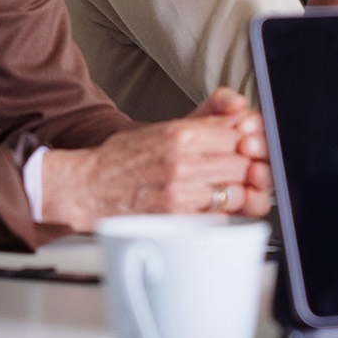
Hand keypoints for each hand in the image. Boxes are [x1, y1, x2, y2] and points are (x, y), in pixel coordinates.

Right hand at [41, 99, 272, 233]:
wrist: (87, 187)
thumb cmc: (122, 159)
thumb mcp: (162, 129)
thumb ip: (202, 124)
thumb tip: (239, 118)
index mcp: (179, 133)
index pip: (236, 134)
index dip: (249, 141)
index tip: (249, 146)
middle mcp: (182, 161)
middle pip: (242, 163)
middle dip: (249, 166)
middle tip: (247, 169)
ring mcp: (181, 192)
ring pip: (236, 191)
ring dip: (242, 191)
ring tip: (235, 188)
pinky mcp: (176, 219)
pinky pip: (219, 216)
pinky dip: (226, 212)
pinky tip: (219, 206)